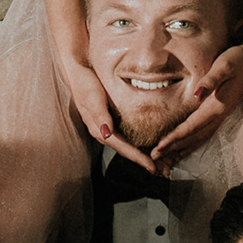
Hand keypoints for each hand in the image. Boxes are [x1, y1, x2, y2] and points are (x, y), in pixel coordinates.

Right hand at [54, 42, 160, 175]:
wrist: (79, 72)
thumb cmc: (86, 84)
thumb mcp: (93, 99)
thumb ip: (100, 116)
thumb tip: (107, 134)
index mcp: (101, 130)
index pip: (123, 148)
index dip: (138, 158)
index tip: (152, 167)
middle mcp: (105, 132)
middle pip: (127, 151)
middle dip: (144, 161)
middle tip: (163, 170)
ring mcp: (108, 128)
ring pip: (128, 146)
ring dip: (143, 154)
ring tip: (160, 162)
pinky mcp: (112, 121)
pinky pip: (128, 136)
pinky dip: (139, 143)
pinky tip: (149, 145)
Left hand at [147, 34, 242, 168]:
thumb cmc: (237, 60)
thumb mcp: (223, 66)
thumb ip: (210, 81)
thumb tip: (196, 96)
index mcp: (217, 106)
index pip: (191, 127)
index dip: (174, 138)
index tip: (159, 147)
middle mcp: (219, 115)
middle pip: (193, 137)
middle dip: (173, 148)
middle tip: (154, 157)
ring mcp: (222, 117)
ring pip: (199, 139)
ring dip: (182, 149)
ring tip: (165, 159)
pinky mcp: (222, 114)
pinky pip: (204, 134)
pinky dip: (192, 144)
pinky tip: (184, 149)